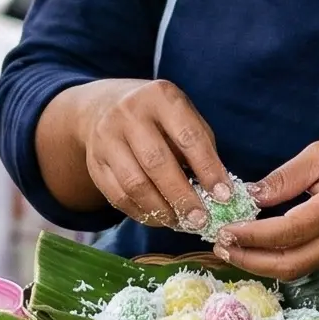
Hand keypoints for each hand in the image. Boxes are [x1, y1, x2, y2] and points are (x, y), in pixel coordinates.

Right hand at [74, 79, 231, 231]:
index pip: (188, 137)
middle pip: (157, 163)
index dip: (208, 169)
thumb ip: (201, 147)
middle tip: (201, 220)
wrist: (104, 107)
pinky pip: (118, 196)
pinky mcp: (94, 162)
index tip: (224, 196)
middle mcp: (129, 113)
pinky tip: (159, 218)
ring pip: (134, 184)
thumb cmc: (158, 117)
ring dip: (161, 210)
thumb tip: (219, 191)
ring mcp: (107, 137)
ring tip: (180, 222)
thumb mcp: (183, 116)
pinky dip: (141, 213)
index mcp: (160, 96)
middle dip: (182, 196)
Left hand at [218, 136, 318, 278]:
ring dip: (259, 265)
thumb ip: (286, 177)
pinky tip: (254, 250)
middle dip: (249, 260)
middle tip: (219, 245)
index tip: (225, 229)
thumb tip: (250, 196)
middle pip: (289, 264)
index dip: (253, 236)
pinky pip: (303, 266)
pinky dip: (275, 262)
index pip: (288, 232)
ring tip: (229, 250)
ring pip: (295, 271)